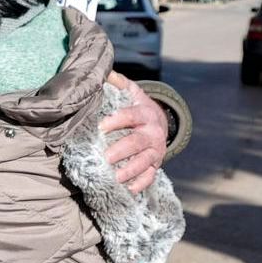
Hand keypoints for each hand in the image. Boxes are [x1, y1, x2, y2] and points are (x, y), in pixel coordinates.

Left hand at [101, 73, 164, 194]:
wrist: (160, 121)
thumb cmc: (137, 107)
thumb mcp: (131, 92)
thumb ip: (118, 82)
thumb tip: (104, 73)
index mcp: (144, 113)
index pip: (131, 116)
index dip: (117, 120)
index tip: (101, 126)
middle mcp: (152, 133)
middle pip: (138, 142)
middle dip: (122, 150)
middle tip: (106, 157)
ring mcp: (155, 150)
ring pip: (145, 161)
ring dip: (131, 170)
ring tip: (116, 177)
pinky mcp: (155, 164)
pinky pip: (150, 176)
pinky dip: (141, 184)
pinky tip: (129, 190)